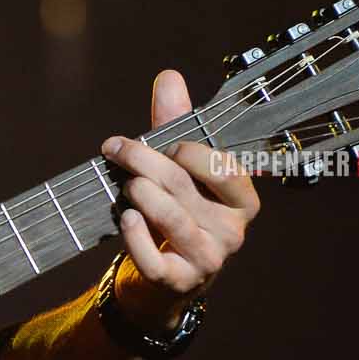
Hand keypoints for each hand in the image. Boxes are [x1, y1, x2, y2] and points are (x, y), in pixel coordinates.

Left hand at [101, 69, 260, 325]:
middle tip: (116, 149)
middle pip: (184, 186)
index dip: (186, 149)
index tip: (155, 141)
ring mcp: (208, 260)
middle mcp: (233, 231)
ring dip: (140, 195)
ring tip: (123, 186)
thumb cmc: (175, 212)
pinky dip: (135, 236)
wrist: (164, 278)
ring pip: (172, 219)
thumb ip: (175, 125)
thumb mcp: (178, 169)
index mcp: (242, 199)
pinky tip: (124, 219)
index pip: (224, 166)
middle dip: (145, 162)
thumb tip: (169, 77)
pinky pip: (155, 259)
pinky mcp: (179, 282)